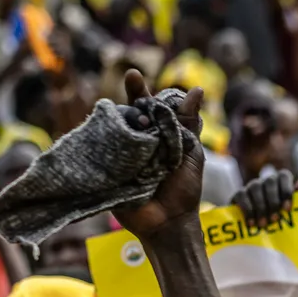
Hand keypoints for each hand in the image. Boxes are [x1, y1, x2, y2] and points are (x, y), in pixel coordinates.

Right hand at [110, 69, 206, 242]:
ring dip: (125, 125)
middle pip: (127, 113)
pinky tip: (109, 140)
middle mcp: (134, 140)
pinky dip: (104, 144)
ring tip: (140, 129)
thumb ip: (188, 122)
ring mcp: (118, 154)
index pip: (145, 106)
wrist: (171, 221)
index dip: (138, 90)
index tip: (133, 75)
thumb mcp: (190, 151)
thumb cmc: (184, 188)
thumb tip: (198, 90)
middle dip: (131, 103)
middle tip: (136, 98)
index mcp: (155, 133)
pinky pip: (99, 151)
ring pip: (114, 129)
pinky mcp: (105, 170)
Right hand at [232, 167, 297, 228]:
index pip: (283, 175)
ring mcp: (251, 186)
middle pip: (269, 181)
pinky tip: (251, 223)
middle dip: (272, 201)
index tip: (288, 209)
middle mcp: (266, 181)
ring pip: (255, 187)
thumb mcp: (294, 206)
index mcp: (281, 182)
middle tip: (275, 219)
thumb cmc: (282, 217)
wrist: (261, 233)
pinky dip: (247, 209)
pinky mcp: (238, 194)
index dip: (286, 190)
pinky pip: (241, 195)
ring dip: (260, 207)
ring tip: (264, 224)